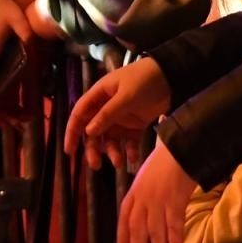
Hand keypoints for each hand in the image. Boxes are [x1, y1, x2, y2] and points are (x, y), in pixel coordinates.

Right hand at [65, 56, 172, 170]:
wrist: (171, 77)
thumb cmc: (144, 80)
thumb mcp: (125, 96)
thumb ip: (108, 114)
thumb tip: (88, 132)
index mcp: (99, 95)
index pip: (79, 114)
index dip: (72, 132)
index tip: (69, 151)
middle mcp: (107, 108)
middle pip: (94, 132)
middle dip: (94, 149)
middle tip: (96, 165)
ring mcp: (121, 118)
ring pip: (111, 139)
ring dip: (113, 152)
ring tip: (119, 164)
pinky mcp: (136, 125)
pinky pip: (129, 141)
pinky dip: (130, 151)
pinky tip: (133, 158)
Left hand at [115, 138, 196, 242]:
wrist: (180, 147)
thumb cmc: (164, 161)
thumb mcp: (145, 178)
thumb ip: (142, 197)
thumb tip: (144, 217)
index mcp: (133, 194)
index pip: (124, 222)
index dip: (123, 241)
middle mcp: (142, 201)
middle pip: (137, 233)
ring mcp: (158, 202)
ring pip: (155, 234)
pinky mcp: (175, 201)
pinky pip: (173, 226)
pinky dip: (174, 241)